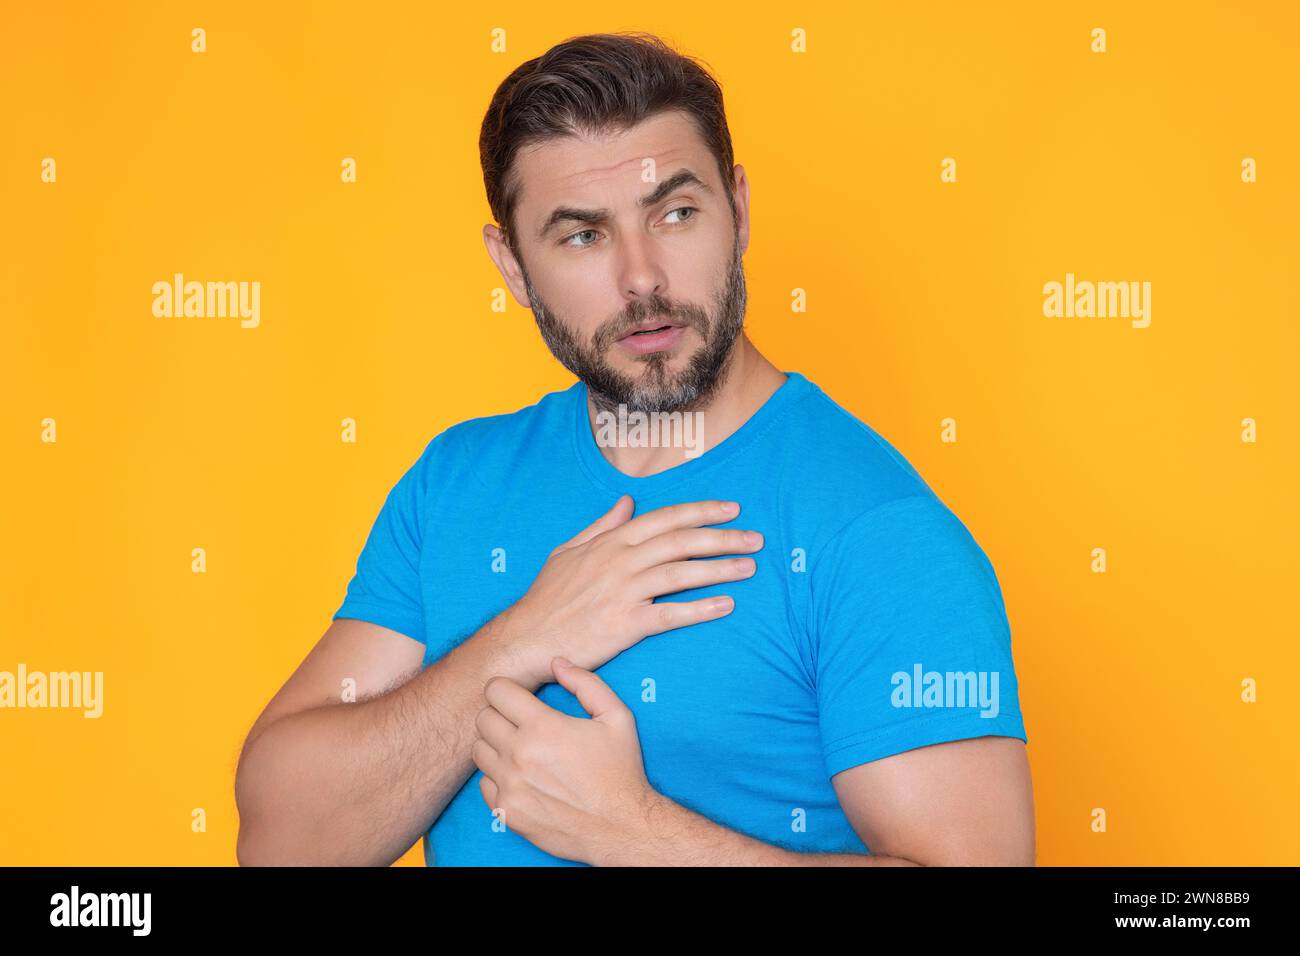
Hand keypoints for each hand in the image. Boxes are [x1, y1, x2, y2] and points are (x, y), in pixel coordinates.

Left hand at [472, 657, 653, 864]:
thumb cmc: (621, 771)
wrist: (621, 827)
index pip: (495, 691)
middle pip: (482, 718)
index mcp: (543, 727)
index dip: (507, 689)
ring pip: (478, 751)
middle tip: (520, 722)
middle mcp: (519, 755)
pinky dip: (497, 777)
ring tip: (519, 748)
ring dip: (495, 745)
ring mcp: (510, 786)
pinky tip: (521, 776)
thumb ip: (585, 683)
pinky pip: (483, 784)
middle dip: (499, 714)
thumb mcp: (617, 717)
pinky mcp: (506, 812)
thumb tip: (556, 662)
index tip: (517, 697)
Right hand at [502, 496, 761, 687]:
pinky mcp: (625, 625)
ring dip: (719, 569)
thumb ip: (602, 526)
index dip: (701, 512)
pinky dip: (700, 609)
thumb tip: (628, 502)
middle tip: (755, 539)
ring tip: (749, 568)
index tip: (732, 510)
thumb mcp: (568, 551)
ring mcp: (623, 592)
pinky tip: (726, 606)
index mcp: (611, 541)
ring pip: (681, 574)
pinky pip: (671, 614)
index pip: (665, 519)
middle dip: (722, 537)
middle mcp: (620, 561)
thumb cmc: (547, 597)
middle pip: (681, 542)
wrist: (527, 638)